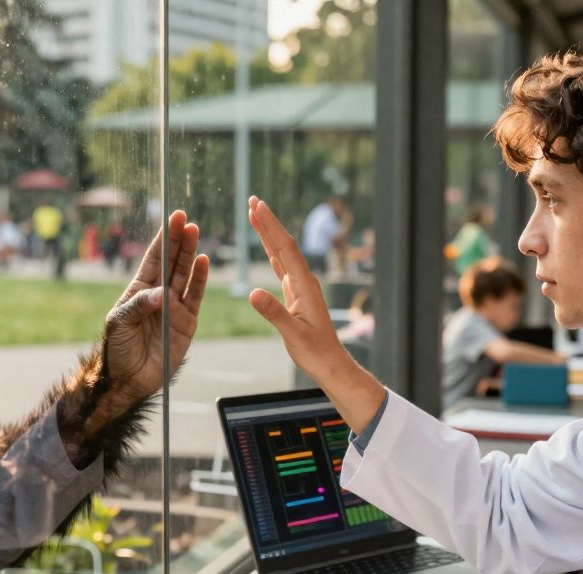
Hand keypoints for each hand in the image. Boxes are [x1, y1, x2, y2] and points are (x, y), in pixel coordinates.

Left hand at [101, 211, 208, 410]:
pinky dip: (200, 280)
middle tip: (185, 220)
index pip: (154, 258)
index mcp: (139, 290)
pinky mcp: (187, 322)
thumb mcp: (119, 322)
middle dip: (179, 240)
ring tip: (195, 233)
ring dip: (190, 254)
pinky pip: (195, 297)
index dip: (164, 238)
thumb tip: (162, 294)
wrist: (129, 379)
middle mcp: (159, 294)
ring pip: (185, 275)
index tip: (172, 218)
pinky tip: (203, 261)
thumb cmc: (118, 349)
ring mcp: (175, 307)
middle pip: (172, 262)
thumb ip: (139, 304)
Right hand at [246, 196, 352, 382]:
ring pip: (282, 253)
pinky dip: (272, 252)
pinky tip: (267, 246)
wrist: (330, 363)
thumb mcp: (293, 335)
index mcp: (304, 285)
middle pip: (284, 244)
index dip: (270, 226)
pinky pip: (281, 266)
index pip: (285, 248)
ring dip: (269, 234)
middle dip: (268, 222)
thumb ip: (274, 313)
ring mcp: (300, 287)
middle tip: (253, 200)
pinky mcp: (296, 295)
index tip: (258, 206)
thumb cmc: (315, 352)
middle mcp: (303, 281)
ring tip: (256, 215)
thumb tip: (253, 293)